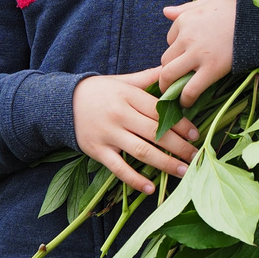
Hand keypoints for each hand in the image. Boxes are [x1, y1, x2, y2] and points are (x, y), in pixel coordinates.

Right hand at [72, 67, 198, 194]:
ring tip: (183, 171)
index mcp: (128, 96)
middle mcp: (120, 114)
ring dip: (165, 163)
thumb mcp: (124, 80)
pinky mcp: (97, 150)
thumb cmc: (100, 91)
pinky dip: (134, 179)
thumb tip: (173, 69)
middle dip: (179, 146)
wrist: (62, 103)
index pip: (159, 111)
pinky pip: (118, 168)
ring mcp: (108, 134)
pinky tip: (150, 188)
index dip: (179, 123)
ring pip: (141, 151)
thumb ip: (149, 77)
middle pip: (155, 133)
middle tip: (196, 156)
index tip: (195, 134)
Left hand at [159, 0, 237, 106]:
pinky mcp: (211, 69)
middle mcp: (186, 37)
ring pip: (170, 74)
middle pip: (166, 59)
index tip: (187, 53)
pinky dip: (185, 99)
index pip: (170, 39)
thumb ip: (185, 8)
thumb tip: (165, 11)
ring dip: (168, 86)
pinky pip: (190, 89)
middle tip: (176, 78)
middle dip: (168, 69)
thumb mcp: (209, 1)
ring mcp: (197, 54)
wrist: (258, 19)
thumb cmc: (237, 7)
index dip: (178, 48)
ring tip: (173, 94)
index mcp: (184, 20)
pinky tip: (186, 103)